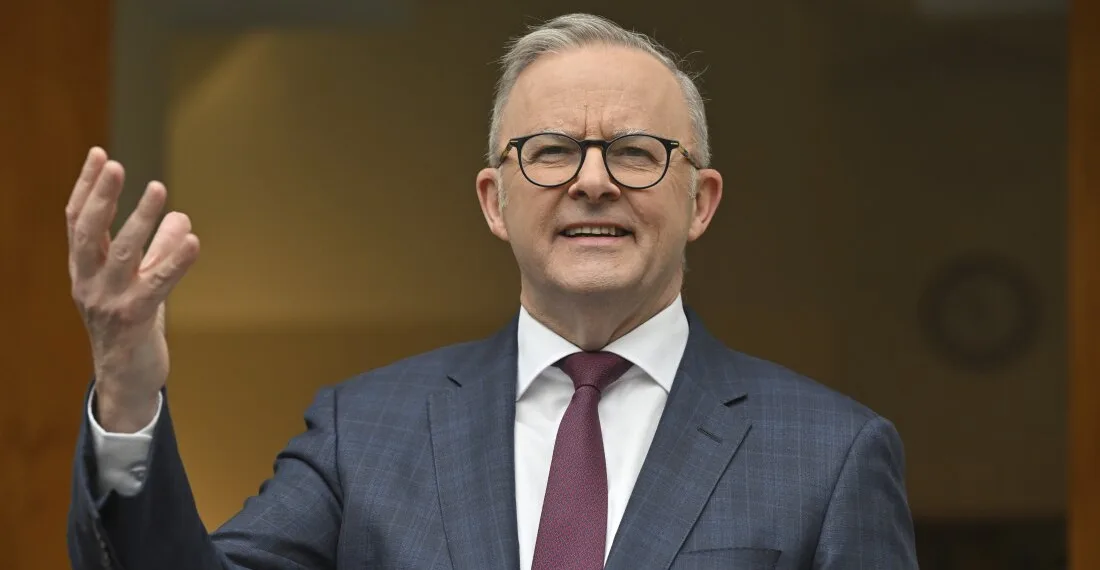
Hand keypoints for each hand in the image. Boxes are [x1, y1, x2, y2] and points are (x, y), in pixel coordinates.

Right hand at [66, 148, 199, 432]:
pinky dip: (175, 261)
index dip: (86, 187)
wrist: (127, 380)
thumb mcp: (141, 283)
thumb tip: (180, 218)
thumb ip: (156, 251)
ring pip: (123, 254)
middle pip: (89, 232)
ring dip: (141, 219)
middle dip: (101, 196)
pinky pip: (157, 284)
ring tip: (158, 190)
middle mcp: (89, 283)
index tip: (98, 154)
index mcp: (84, 270)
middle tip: (115, 165)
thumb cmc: (133, 327)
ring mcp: (110, 302)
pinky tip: (193, 241)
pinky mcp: (135, 319)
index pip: (77, 221)